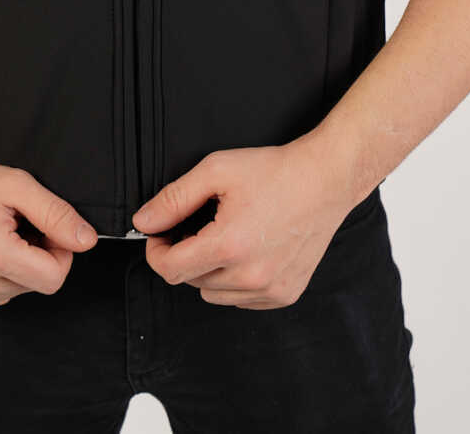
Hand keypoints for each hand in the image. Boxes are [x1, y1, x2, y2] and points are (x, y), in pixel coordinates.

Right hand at [0, 150, 98, 313]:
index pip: (54, 278)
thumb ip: (57, 214)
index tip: (47, 230)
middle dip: (37, 257)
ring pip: (16, 292)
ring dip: (15, 267)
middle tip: (17, 226)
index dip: (60, 252)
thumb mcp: (18, 186)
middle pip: (36, 286)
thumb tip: (87, 241)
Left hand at [130, 140, 351, 308]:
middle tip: (198, 223)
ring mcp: (269, 290)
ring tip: (227, 235)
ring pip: (213, 293)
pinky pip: (240, 299)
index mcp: (229, 246)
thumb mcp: (217, 170)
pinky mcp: (284, 295)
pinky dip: (235, 280)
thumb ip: (174, 198)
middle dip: (184, 253)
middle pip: (189, 280)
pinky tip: (248, 249)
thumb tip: (144, 222)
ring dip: (209, 270)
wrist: (325, 180)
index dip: (156, 250)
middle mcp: (250, 277)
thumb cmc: (275, 171)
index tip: (160, 234)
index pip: (169, 269)